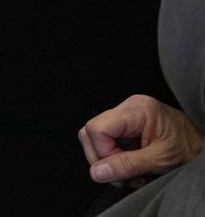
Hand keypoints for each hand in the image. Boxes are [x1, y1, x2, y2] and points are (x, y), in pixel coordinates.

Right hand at [79, 94, 203, 188]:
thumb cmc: (191, 148)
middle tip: (126, 176)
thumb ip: (127, 165)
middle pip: (91, 133)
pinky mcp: (127, 126)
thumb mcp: (161, 160)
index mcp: (137, 109)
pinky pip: (108, 142)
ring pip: (96, 140)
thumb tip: (97, 172)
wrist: (204, 146)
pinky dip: (118, 160)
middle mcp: (128, 108)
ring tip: (134, 174)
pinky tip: (134, 167)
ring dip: (111, 163)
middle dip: (106, 160)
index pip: (97, 128)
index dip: (103, 153)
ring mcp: (126, 116)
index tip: (119, 170)